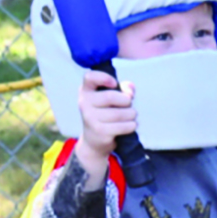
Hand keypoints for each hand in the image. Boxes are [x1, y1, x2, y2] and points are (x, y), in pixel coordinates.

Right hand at [74, 68, 136, 183]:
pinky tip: (130, 125)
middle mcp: (84, 103)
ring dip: (132, 114)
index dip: (104, 77)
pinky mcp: (99, 131)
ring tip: (131, 116)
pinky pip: (123, 126)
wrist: (94, 140)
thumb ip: (124, 89)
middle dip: (127, 101)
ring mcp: (90, 118)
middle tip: (129, 105)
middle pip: (111, 96)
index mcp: (86, 90)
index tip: (114, 83)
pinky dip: (131, 125)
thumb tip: (130, 90)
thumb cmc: (106, 114)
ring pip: (120, 113)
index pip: (90, 77)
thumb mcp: (112, 99)